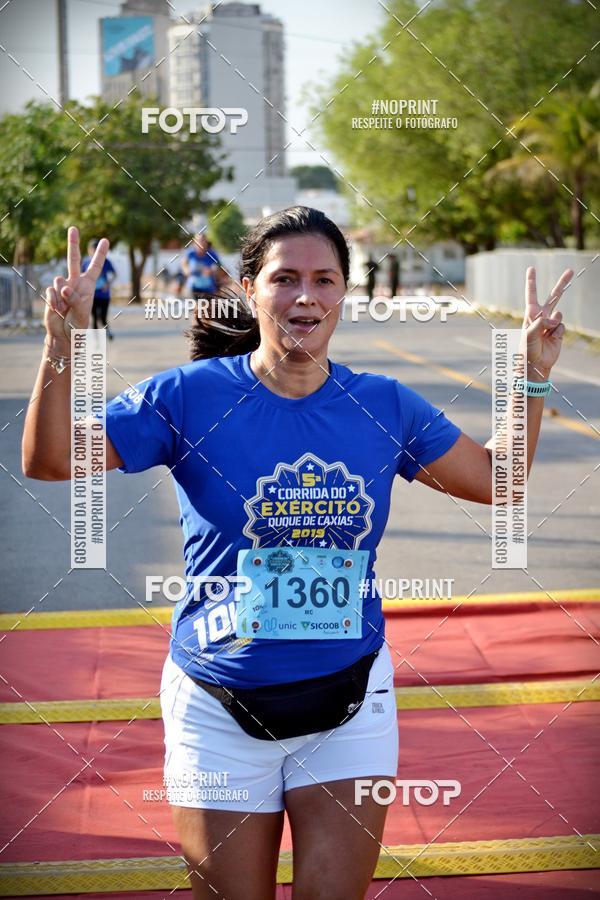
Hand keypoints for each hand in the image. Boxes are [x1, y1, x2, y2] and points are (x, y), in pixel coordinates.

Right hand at [44, 226, 109, 343]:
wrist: (63, 334)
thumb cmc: (78, 324)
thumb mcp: (81, 312)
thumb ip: (74, 298)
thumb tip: (63, 287)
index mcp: (88, 286)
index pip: (95, 267)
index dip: (99, 254)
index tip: (105, 240)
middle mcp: (75, 282)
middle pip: (73, 259)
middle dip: (73, 243)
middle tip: (73, 228)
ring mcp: (62, 286)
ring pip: (58, 279)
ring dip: (61, 295)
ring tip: (65, 308)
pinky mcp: (52, 292)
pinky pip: (51, 291)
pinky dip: (54, 301)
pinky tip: (57, 309)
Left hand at [523, 266, 571, 379]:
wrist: (535, 364)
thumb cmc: (527, 349)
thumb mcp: (529, 334)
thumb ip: (540, 322)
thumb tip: (555, 318)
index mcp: (531, 315)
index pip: (532, 295)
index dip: (532, 282)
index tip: (531, 269)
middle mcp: (542, 317)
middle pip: (554, 297)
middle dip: (562, 284)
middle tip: (571, 270)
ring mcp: (551, 324)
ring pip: (559, 314)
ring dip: (553, 322)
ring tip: (545, 333)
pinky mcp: (558, 332)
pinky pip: (561, 327)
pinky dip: (557, 333)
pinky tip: (551, 340)